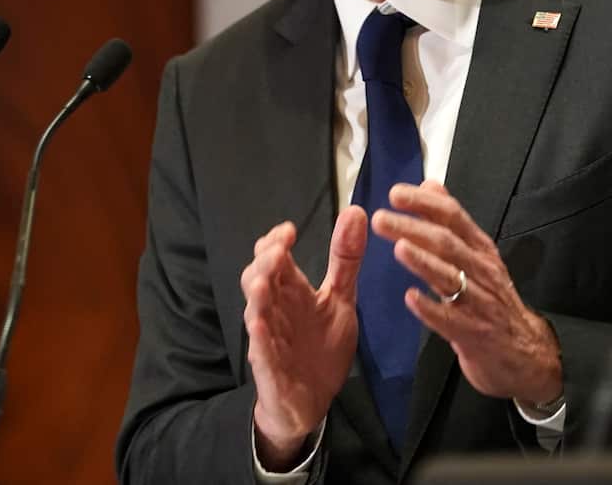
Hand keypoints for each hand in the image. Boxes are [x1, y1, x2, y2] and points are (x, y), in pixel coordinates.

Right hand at [242, 205, 366, 470]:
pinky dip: (260, 340)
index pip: (273, 258)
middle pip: (258, 278)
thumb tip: (356, 211)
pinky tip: (261, 327)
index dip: (274, 242)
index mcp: (290, 291)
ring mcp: (270, 339)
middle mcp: (275, 310)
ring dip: (257, 297)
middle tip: (279, 248)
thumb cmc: (321, 345)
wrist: (313, 400)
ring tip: (263, 282)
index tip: (289, 230)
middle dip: (265, 262)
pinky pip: (261, 353)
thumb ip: (346, 259)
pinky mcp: (270, 368)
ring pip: (255, 313)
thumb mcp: (341, 298)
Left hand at [371, 182, 562, 406]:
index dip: (425, 204)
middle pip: (447, 243)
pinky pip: (451, 320)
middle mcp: (482, 270)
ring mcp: (480, 302)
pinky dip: (430, 309)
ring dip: (424, 262)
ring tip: (399, 248)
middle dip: (414, 228)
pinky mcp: (474, 333)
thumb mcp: (477, 255)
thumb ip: (451, 222)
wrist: (525, 352)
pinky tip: (411, 299)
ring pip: (451, 277)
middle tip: (381, 219)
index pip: (453, 217)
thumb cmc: (492, 300)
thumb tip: (429, 185)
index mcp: (480, 249)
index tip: (396, 194)